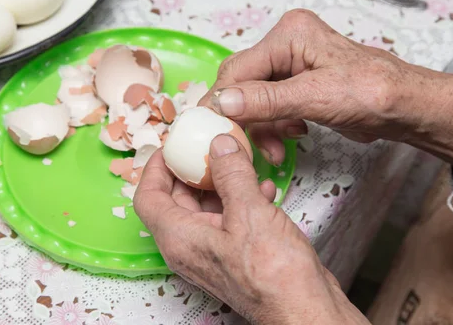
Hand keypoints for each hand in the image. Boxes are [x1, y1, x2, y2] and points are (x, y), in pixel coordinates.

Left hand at [134, 135, 367, 324]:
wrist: (304, 309)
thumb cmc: (273, 273)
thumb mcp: (250, 212)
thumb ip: (231, 174)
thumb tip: (219, 145)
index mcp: (179, 238)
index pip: (148, 197)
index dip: (155, 167)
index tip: (170, 147)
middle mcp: (189, 246)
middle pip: (176, 199)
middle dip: (192, 169)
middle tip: (208, 145)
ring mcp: (212, 252)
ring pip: (206, 207)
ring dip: (221, 182)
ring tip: (240, 161)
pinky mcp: (234, 254)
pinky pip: (228, 219)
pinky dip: (240, 200)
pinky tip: (263, 188)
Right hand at [200, 9, 452, 173]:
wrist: (406, 108)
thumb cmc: (374, 93)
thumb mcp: (317, 97)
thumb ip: (268, 100)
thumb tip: (223, 102)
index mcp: (289, 34)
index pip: (238, 69)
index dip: (221, 100)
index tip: (211, 130)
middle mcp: (286, 44)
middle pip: (243, 84)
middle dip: (246, 118)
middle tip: (246, 147)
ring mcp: (291, 64)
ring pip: (254, 99)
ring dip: (261, 127)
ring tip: (276, 151)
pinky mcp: (297, 84)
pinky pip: (270, 107)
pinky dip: (274, 126)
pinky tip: (290, 137)